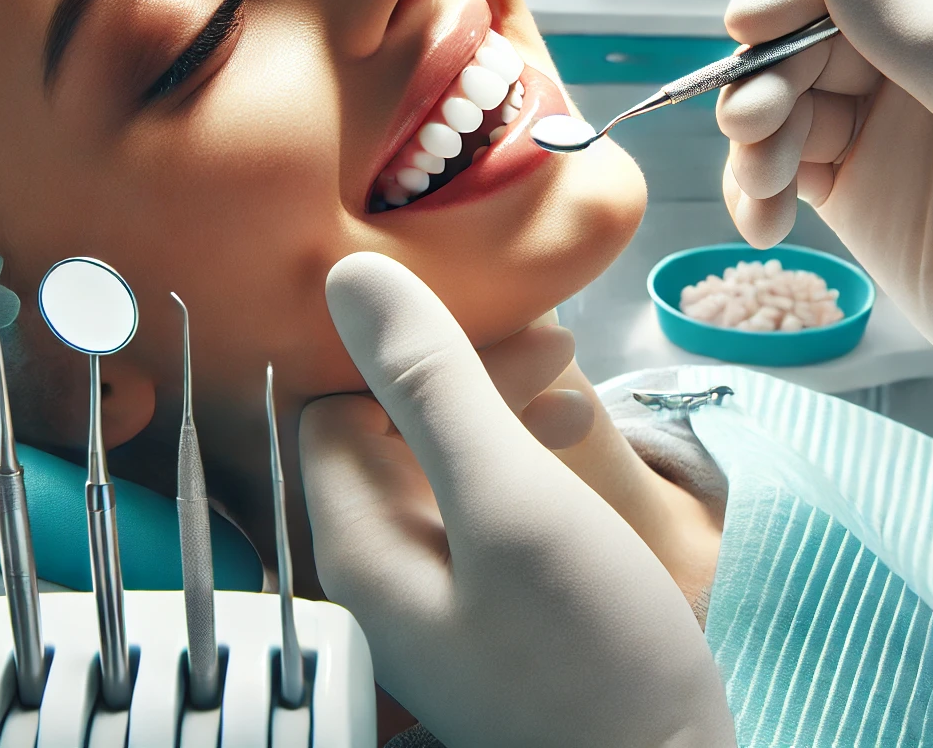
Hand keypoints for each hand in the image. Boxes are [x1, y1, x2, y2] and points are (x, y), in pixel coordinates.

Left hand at [299, 253, 735, 747]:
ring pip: (443, 466)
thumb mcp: (512, 504)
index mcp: (362, 543)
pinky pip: (482, 512)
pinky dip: (521, 468)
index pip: (339, 406)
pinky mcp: (493, 615)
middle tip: (559, 351)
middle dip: (466, 375)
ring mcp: (440, 599)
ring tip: (577, 400)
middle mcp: (385, 571)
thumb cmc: (593, 657)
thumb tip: (348, 275)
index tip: (508, 330)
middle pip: (390, 433)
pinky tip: (574, 461)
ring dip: (501, 414)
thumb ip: (432, 388)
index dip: (413, 354)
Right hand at [717, 0, 932, 537]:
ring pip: (794, 85)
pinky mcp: (868, 185)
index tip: (755, 23)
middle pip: (826, 12)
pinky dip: (756, 181)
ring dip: (756, 128)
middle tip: (751, 127)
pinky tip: (761, 222)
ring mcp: (905, 115)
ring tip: (762, 189)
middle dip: (774, 63)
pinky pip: (787, 156)